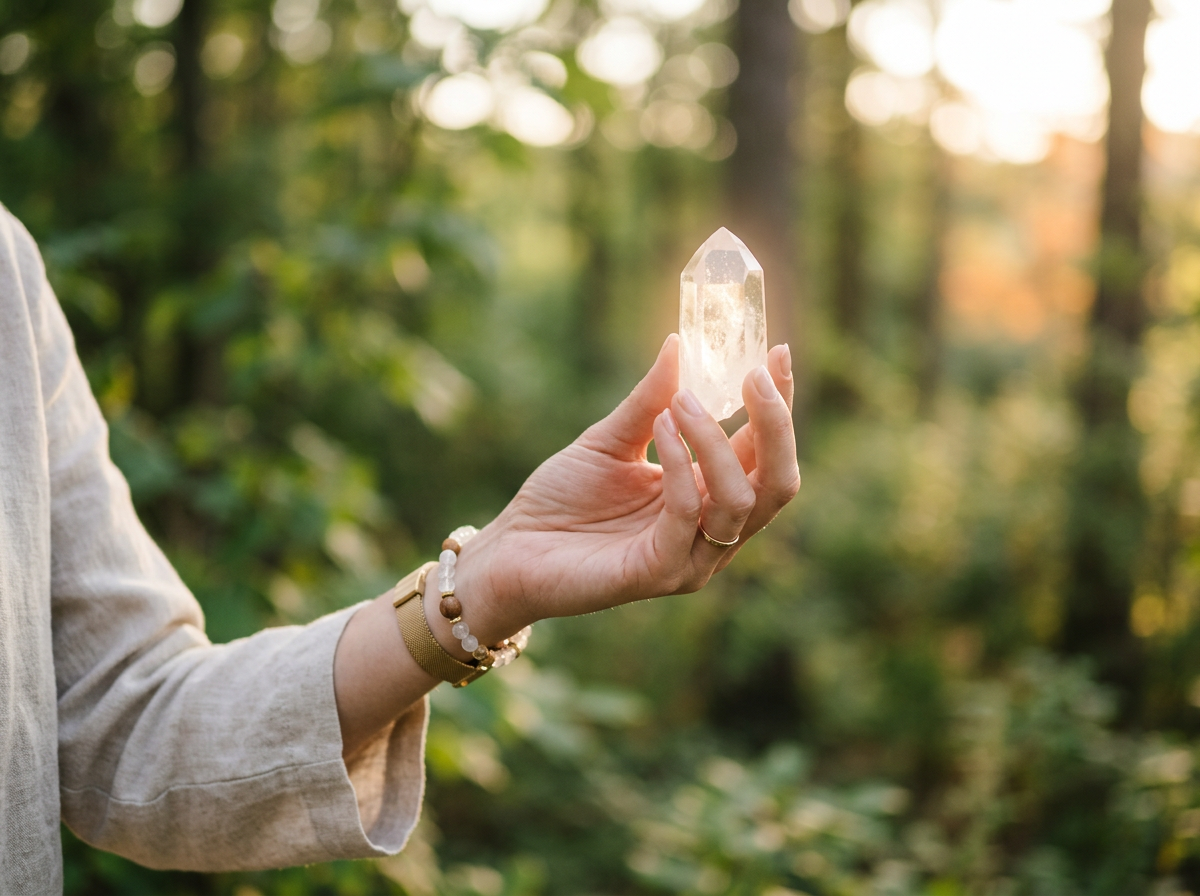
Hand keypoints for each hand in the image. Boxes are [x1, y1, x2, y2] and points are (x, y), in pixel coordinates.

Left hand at [457, 334, 799, 642]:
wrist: (511, 550)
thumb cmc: (561, 499)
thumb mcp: (610, 438)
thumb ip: (650, 400)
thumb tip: (678, 343)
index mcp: (709, 497)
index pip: (765, 453)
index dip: (779, 405)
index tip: (779, 352)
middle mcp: (712, 531)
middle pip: (777, 483)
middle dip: (775, 424)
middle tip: (754, 373)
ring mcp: (690, 558)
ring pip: (740, 499)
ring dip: (714, 440)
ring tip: (681, 400)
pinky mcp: (659, 573)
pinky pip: (687, 515)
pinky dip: (681, 466)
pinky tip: (662, 427)